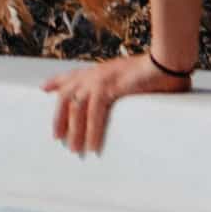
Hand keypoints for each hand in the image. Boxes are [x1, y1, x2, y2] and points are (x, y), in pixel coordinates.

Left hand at [42, 58, 193, 153]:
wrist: (166, 63)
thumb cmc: (156, 72)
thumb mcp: (130, 78)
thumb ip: (121, 87)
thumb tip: (124, 97)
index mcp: (98, 71)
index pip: (71, 76)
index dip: (56, 82)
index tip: (43, 88)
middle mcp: (94, 73)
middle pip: (66, 96)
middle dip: (59, 117)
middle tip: (56, 136)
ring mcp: (99, 79)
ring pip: (76, 108)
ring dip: (74, 131)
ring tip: (74, 149)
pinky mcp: (108, 87)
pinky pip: (94, 114)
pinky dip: (92, 131)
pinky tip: (93, 146)